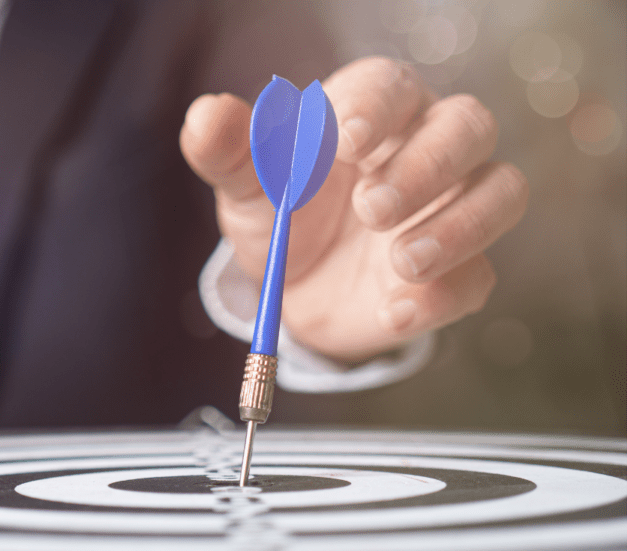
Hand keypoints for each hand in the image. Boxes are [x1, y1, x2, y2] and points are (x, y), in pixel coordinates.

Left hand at [180, 57, 527, 362]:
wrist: (294, 290)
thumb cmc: (280, 215)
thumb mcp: (246, 187)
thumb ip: (227, 150)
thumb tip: (205, 116)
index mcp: (372, 113)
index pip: (392, 86)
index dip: (377, 107)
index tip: (349, 140)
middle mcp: (427, 150)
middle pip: (468, 127)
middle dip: (426, 165)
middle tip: (370, 208)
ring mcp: (452, 211)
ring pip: (501, 191)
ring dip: (458, 225)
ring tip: (399, 261)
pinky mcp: (459, 273)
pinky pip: (479, 277)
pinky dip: (442, 296)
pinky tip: (394, 310)